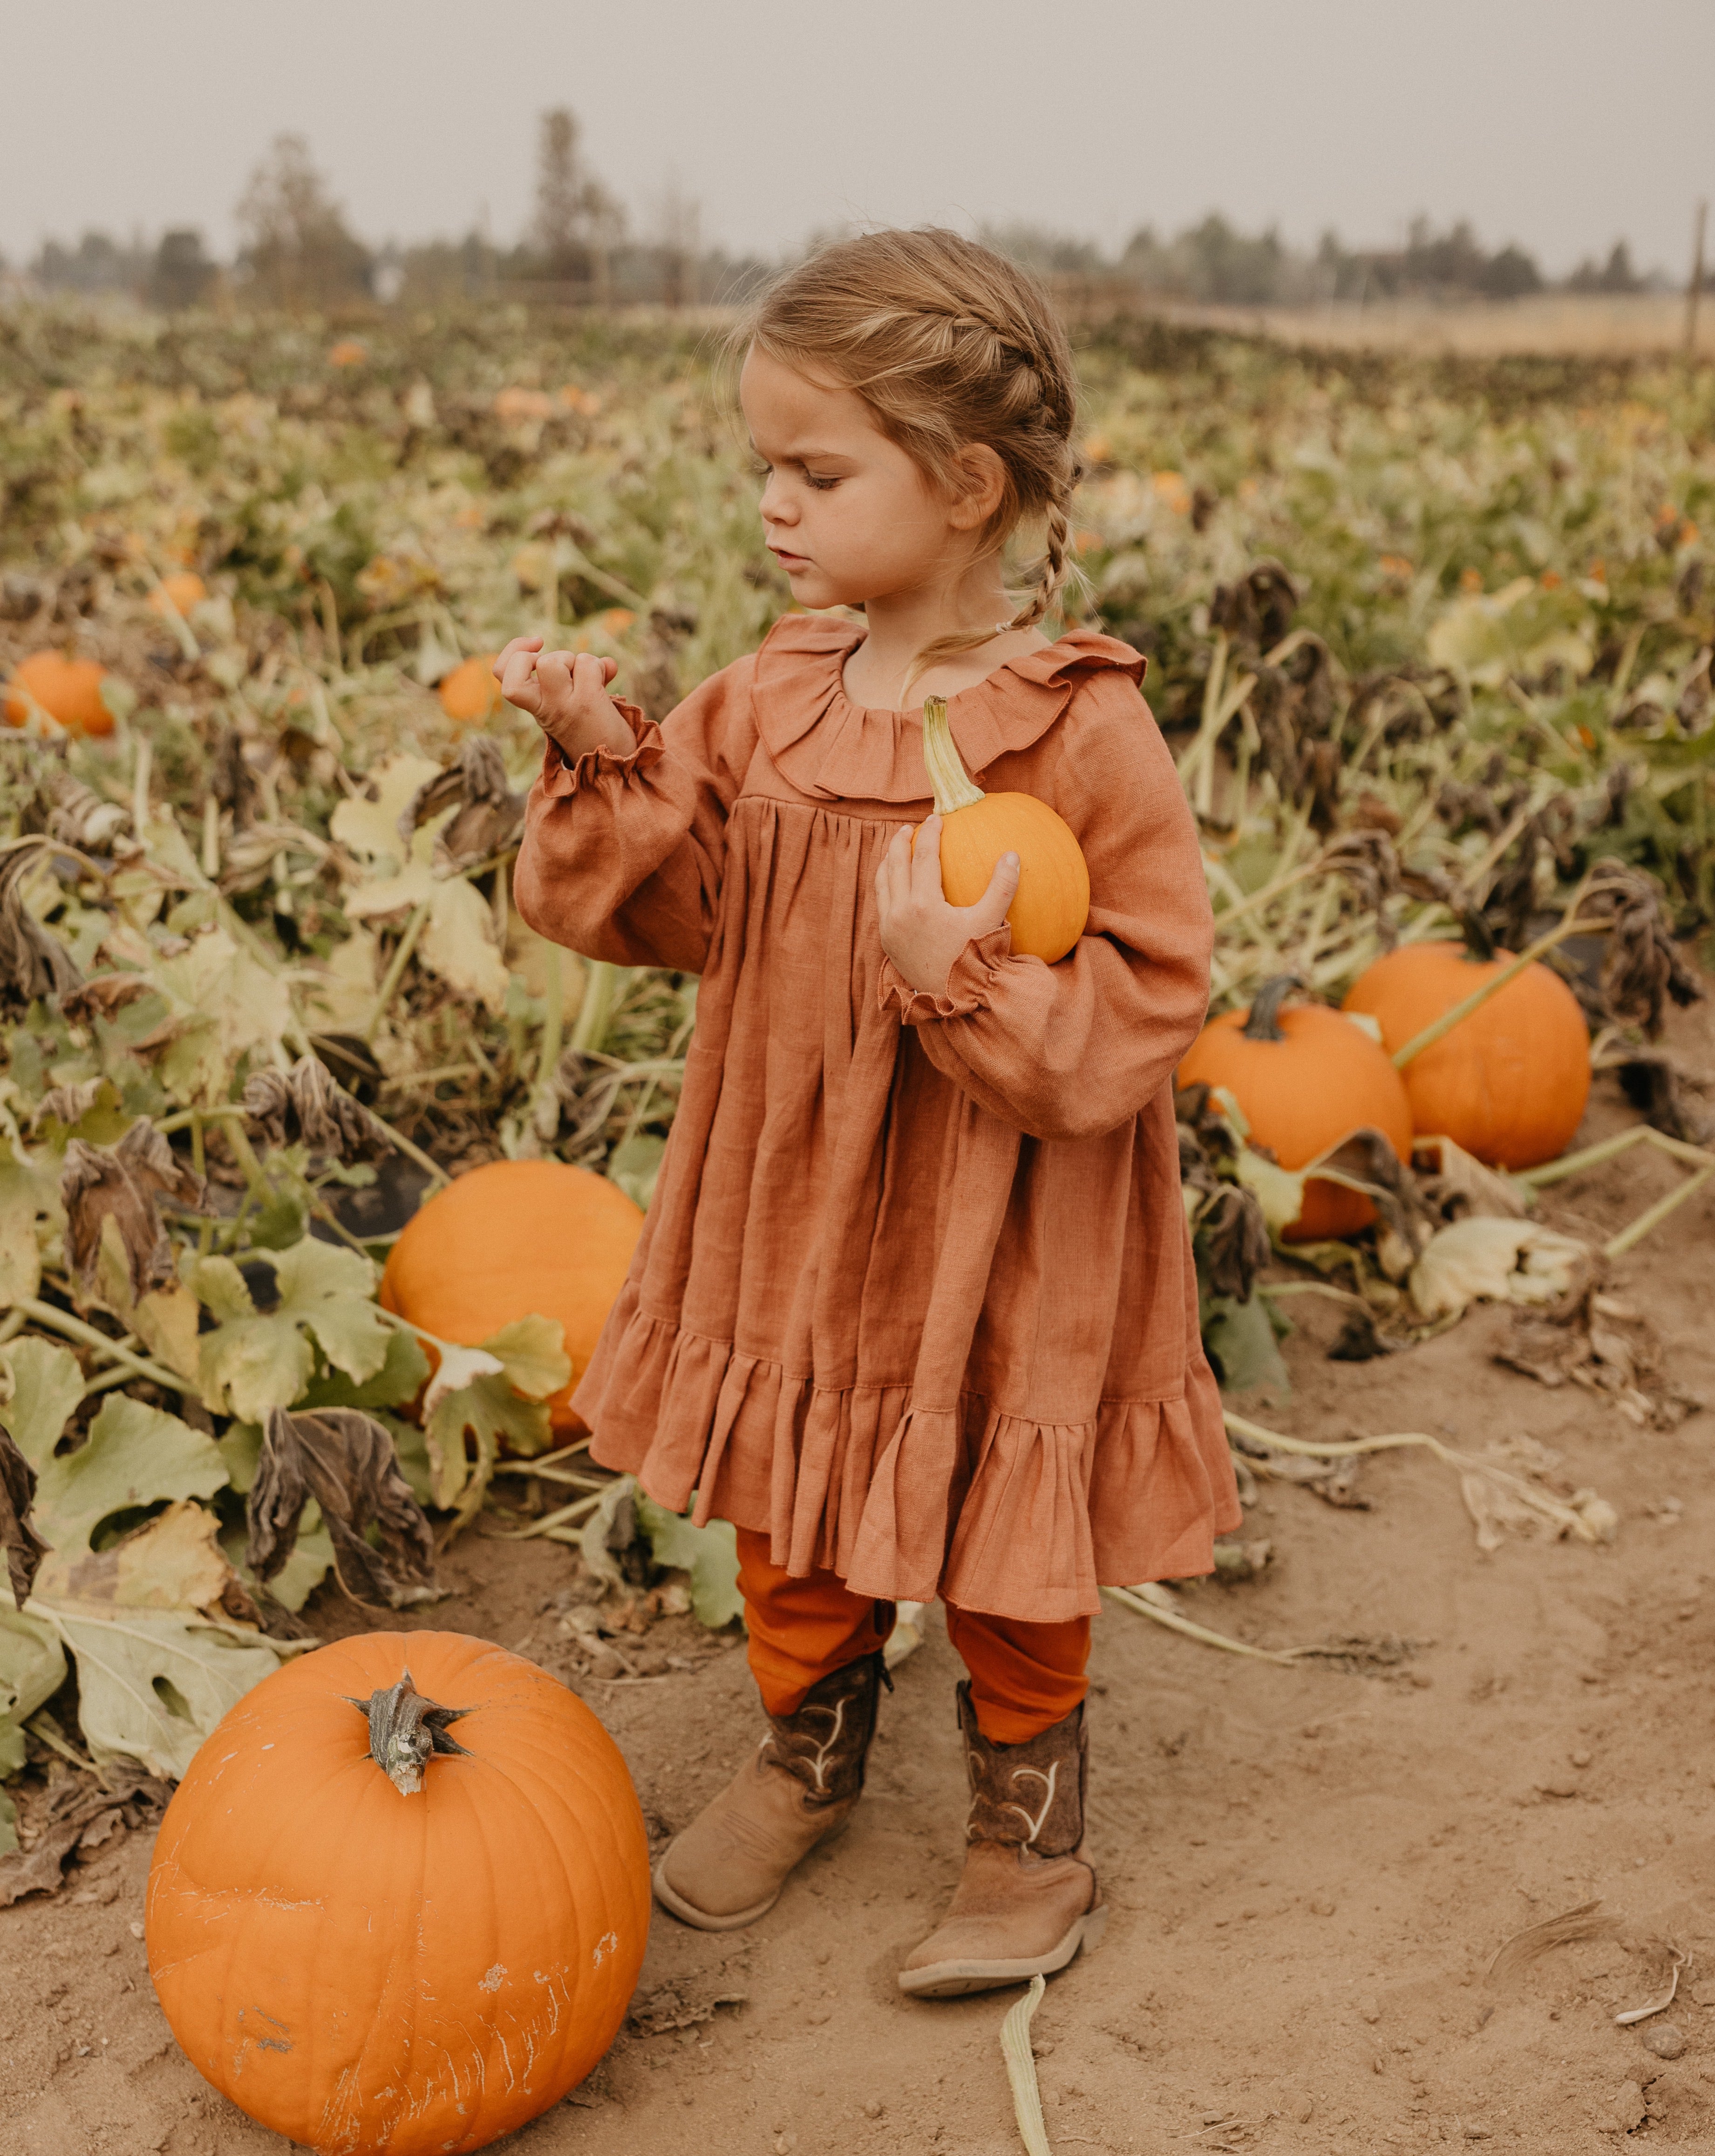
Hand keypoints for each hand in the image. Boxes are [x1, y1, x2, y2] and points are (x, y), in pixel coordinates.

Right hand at [494, 637, 635, 760]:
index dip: (512, 651)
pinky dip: (600, 667)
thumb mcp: (574, 700)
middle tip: (564, 670)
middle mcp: (544, 707)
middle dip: (544, 656)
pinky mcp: (586, 703)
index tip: (536, 645)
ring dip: (575, 661)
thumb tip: (608, 664)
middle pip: (519, 667)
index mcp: (535, 705)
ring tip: (589, 680)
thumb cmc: (593, 728)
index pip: (501, 672)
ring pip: (553, 662)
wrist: (613, 763)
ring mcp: (564, 706)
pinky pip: (587, 664)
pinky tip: (605, 684)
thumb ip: (583, 676)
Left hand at [875, 815, 1019, 995]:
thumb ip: (1003, 887)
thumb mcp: (991, 922)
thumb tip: (1013, 854)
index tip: (936, 819)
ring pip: (882, 882)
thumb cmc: (974, 959)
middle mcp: (899, 913)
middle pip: (894, 864)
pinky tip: (897, 880)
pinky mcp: (886, 940)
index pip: (923, 856)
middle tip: (911, 827)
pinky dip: (886, 883)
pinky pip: (881, 901)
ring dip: (889, 861)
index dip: (930, 833)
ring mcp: (889, 927)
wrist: (952, 998)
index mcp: (923, 905)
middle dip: (901, 841)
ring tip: (899, 848)